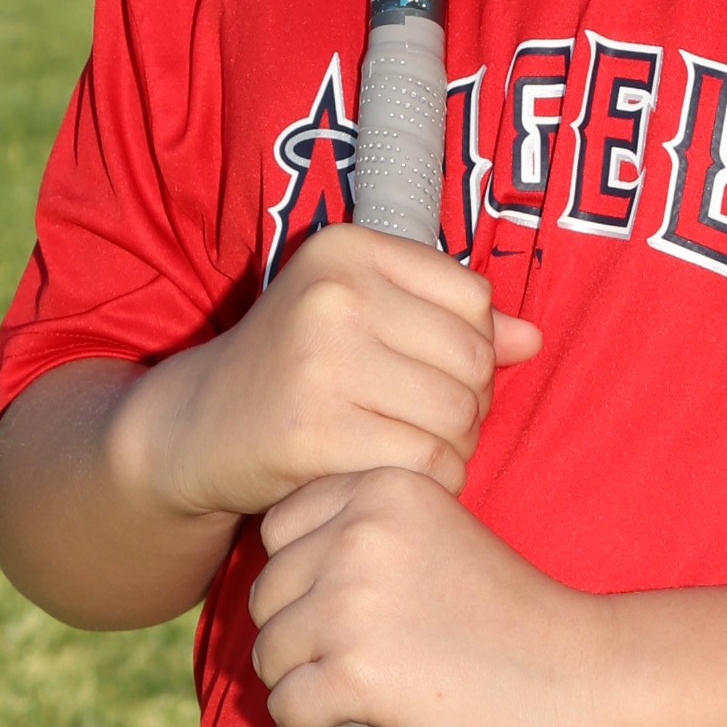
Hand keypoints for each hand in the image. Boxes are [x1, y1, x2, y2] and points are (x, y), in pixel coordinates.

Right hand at [120, 227, 539, 528]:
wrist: (195, 428)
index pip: (474, 297)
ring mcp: (320, 361)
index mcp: (347, 248)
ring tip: (414, 448)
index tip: (434, 374)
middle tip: (429, 424)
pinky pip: (425, 461)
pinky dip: (431, 479)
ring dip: (454, 446)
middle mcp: (334, 293)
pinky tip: (399, 475)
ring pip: (457, 413)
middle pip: (473, 358)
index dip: (474, 347)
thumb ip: (447, 321)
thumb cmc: (293, 369)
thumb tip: (532, 339)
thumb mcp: (361, 319)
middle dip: (470, 403)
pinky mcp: (313, 431)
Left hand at [249, 470, 602, 726]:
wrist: (577, 677)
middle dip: (297, 637)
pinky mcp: (354, 671)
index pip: (279, 530)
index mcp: (382, 488)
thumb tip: (281, 573)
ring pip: (268, 655)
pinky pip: (285, 707)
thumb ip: (370, 532)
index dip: (301, 579)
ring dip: (300, 685)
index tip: (347, 610)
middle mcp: (359, 534)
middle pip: (267, 596)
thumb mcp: (438, 535)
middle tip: (357, 663)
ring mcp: (352, 602)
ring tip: (357, 697)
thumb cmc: (510, 617)